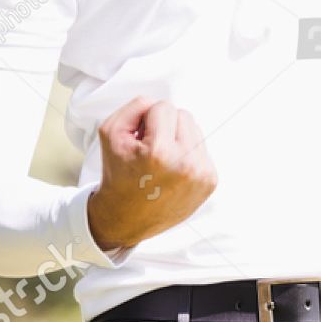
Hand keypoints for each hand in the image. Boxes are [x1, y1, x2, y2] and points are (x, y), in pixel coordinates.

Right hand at [87, 96, 217, 251]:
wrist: (126, 218)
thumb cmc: (118, 174)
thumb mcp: (110, 134)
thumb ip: (134, 107)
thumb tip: (156, 103)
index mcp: (160, 152)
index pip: (164, 106)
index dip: (148, 119)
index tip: (140, 138)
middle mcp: (186, 164)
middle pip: (184, 115)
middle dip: (166, 126)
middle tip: (150, 149)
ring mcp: (201, 174)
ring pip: (196, 130)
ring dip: (179, 138)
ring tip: (162, 160)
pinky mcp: (210, 181)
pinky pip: (203, 149)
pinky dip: (188, 154)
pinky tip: (173, 170)